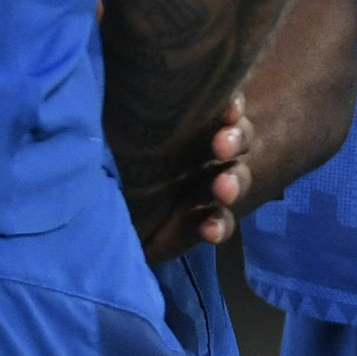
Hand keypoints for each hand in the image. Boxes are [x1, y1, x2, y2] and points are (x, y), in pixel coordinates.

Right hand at [131, 95, 254, 262]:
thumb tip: (128, 249)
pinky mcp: (216, 108)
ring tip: (221, 143)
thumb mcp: (136, 221)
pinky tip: (232, 106)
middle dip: (229, 185)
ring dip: (233, 144)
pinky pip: (231, 107)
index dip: (216, 225)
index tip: (210, 230)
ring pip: (237, 142)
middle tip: (223, 188)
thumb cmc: (130, 190)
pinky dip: (232, 106)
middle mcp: (213, 172)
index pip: (217, 220)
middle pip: (231, 180)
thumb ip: (138, 235)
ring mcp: (219, 138)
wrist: (119, 135)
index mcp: (198, 204)